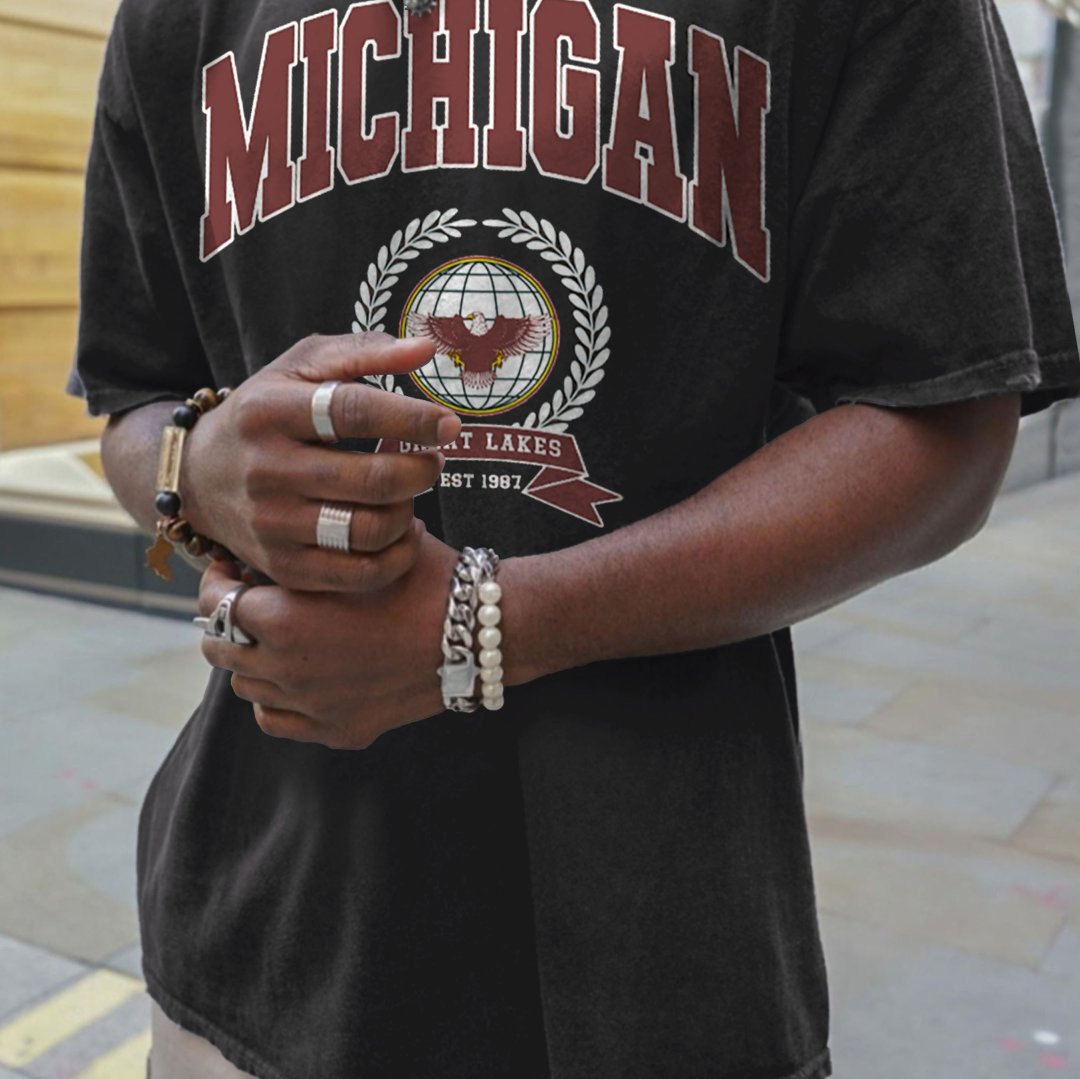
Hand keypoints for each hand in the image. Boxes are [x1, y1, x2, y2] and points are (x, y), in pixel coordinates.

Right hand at [179, 331, 461, 591]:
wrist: (197, 477)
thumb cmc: (265, 411)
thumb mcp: (301, 366)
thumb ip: (364, 351)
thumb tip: (426, 348)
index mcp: (271, 411)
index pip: (354, 413)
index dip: (412, 420)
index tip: (449, 425)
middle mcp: (266, 470)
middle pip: (372, 479)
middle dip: (422, 470)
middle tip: (433, 461)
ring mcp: (271, 524)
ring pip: (370, 529)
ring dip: (409, 511)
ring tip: (409, 494)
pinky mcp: (283, 567)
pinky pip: (361, 574)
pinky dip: (398, 556)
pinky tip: (402, 532)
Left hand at [196, 528, 465, 748]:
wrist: (477, 635)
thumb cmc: (425, 582)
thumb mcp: (365, 548)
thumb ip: (314, 548)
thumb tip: (283, 536)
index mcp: (285, 619)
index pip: (214, 603)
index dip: (216, 581)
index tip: (231, 570)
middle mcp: (287, 668)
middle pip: (217, 648)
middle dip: (225, 619)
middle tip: (248, 601)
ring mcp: (310, 706)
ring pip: (245, 686)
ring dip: (250, 658)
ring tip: (275, 637)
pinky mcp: (336, 730)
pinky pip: (275, 720)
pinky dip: (275, 698)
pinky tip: (297, 677)